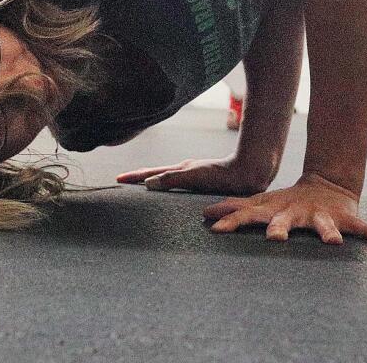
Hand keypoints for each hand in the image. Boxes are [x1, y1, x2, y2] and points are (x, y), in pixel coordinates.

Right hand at [116, 156, 273, 196]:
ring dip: (153, 183)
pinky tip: (172, 197)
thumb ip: (171, 179)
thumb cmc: (223, 174)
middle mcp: (186, 171)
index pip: (151, 174)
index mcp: (181, 170)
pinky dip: (168, 189)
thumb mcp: (194, 176)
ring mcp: (195, 177)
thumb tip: (148, 184)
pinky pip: (179, 187)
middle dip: (140, 178)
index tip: (118, 179)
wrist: (249, 172)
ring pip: (168, 180)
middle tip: (124, 182)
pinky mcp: (205, 184)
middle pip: (157, 174)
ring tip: (141, 190)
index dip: (135, 177)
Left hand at [202, 173, 366, 244]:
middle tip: (274, 238)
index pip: (248, 215)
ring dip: (329, 233)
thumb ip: (236, 210)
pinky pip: (360, 227)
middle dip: (279, 229)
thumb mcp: (263, 202)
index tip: (214, 228)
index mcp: (276, 211)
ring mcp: (320, 216)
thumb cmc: (288, 202)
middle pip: (284, 221)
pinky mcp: (343, 219)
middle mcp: (296, 213)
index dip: (232, 221)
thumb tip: (205, 214)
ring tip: (334, 243)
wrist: (327, 184)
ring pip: (324, 226)